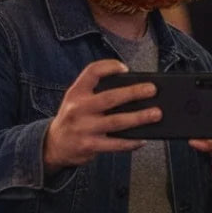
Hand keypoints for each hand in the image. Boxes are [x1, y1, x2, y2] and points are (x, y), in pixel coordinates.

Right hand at [42, 60, 160, 171]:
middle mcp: (78, 108)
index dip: (109, 67)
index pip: (92, 72)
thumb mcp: (77, 99)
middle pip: (109, 97)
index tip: (125, 68)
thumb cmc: (75, 118)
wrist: (55, 144)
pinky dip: (131, 141)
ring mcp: (83, 128)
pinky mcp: (89, 145)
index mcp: (76, 92)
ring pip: (116, 122)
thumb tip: (134, 92)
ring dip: (139, 117)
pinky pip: (115, 144)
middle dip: (133, 93)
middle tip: (152, 90)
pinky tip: (143, 138)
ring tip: (156, 113)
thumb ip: (97, 93)